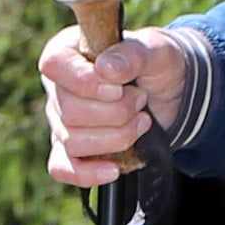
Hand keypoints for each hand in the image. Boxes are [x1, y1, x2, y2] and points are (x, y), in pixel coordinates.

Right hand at [36, 24, 188, 187]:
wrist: (170, 94)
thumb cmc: (156, 64)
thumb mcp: (156, 50)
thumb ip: (133, 54)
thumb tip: (106, 69)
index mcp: (68, 51)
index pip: (55, 65)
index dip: (85, 81)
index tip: (118, 87)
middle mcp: (58, 87)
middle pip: (70, 111)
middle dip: (116, 112)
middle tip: (141, 99)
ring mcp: (61, 121)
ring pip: (73, 142)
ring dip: (117, 137)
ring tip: (142, 121)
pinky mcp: (71, 149)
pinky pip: (63, 168)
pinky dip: (88, 173)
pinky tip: (113, 169)